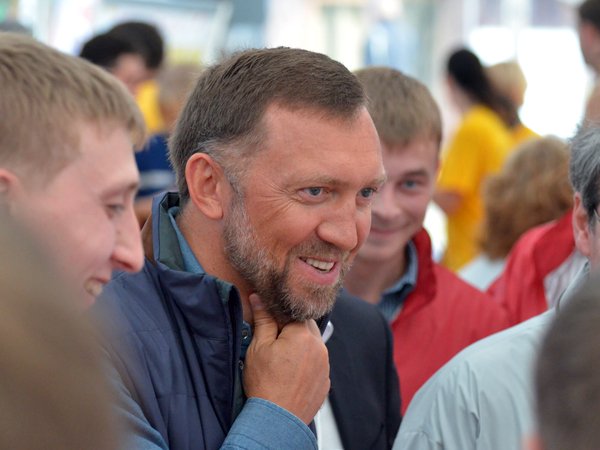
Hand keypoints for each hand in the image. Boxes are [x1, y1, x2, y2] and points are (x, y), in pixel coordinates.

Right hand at [243, 293, 329, 423]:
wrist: (276, 420)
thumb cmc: (265, 384)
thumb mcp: (258, 347)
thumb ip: (263, 320)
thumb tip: (259, 299)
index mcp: (303, 335)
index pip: (294, 313)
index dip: (280, 317)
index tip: (270, 325)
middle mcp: (319, 348)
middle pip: (307, 327)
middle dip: (293, 330)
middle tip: (275, 343)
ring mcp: (325, 366)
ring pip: (313, 345)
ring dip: (301, 347)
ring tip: (282, 361)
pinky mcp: (325, 382)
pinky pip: (317, 364)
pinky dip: (306, 364)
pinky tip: (291, 374)